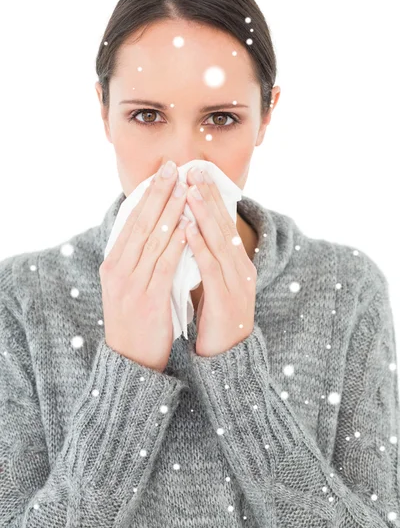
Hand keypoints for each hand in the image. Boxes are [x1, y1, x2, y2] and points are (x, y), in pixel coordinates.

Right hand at [100, 161, 189, 371]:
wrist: (131, 361)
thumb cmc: (134, 320)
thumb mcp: (127, 285)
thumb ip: (136, 258)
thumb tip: (152, 227)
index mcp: (113, 264)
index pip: (132, 221)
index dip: (148, 194)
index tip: (163, 172)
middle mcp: (118, 270)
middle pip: (141, 224)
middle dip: (159, 193)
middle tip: (173, 167)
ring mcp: (132, 284)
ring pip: (154, 240)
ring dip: (171, 212)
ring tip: (185, 189)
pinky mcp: (148, 299)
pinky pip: (164, 265)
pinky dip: (176, 243)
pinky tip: (188, 226)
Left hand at [184, 167, 256, 357]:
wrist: (228, 358)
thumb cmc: (216, 318)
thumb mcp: (213, 282)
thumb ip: (206, 257)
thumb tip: (187, 231)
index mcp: (237, 263)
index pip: (224, 223)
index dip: (212, 198)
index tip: (198, 173)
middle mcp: (241, 268)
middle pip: (225, 226)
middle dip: (210, 197)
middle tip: (196, 169)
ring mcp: (237, 283)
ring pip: (220, 242)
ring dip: (205, 215)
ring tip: (191, 190)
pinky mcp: (227, 300)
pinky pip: (211, 268)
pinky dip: (200, 246)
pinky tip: (188, 230)